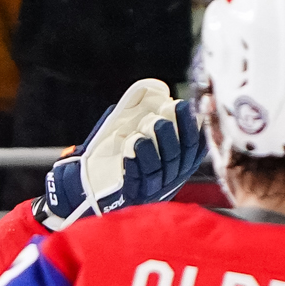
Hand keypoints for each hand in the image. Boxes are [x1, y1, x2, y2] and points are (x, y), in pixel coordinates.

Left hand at [42, 80, 204, 226]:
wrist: (91, 190)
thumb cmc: (117, 159)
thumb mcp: (137, 138)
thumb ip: (145, 117)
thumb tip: (151, 90)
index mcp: (177, 165)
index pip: (193, 146)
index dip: (192, 126)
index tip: (184, 105)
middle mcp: (169, 179)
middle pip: (178, 155)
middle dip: (174, 130)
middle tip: (165, 111)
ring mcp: (152, 189)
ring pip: (160, 166)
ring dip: (156, 142)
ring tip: (149, 124)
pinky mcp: (133, 195)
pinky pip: (138, 177)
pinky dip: (137, 159)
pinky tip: (133, 143)